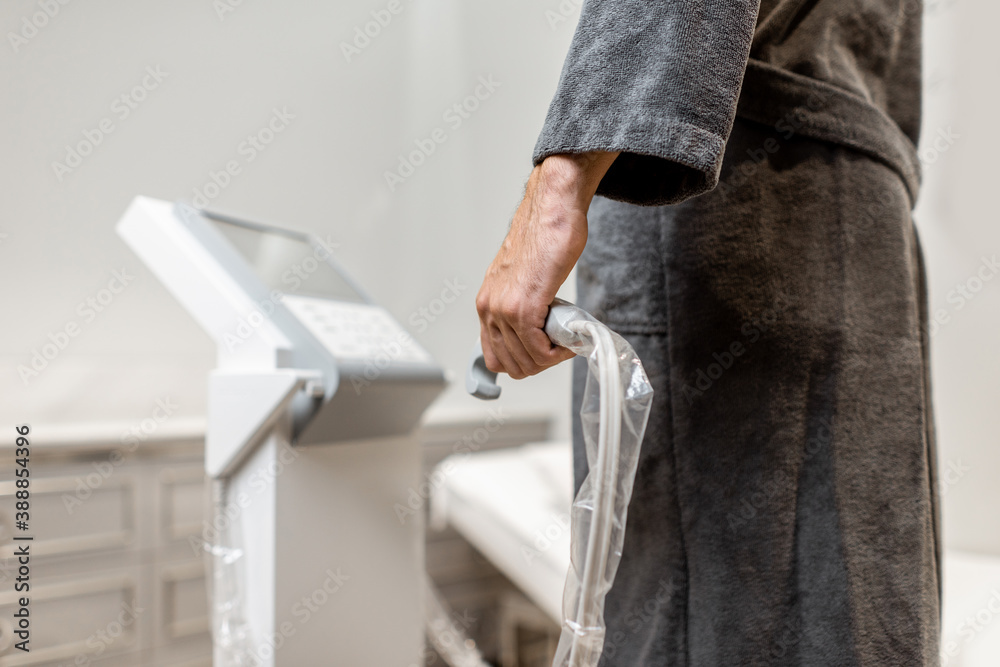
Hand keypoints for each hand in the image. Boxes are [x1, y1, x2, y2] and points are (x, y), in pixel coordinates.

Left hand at [476, 151, 618, 378]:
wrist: (552, 211)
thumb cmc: (545, 237)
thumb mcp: (521, 279)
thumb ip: (520, 304)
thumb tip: (534, 330)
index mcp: (487, 304)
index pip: (495, 357)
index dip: (523, 363)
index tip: (544, 353)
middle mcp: (489, 309)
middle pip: (511, 365)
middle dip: (540, 364)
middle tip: (560, 349)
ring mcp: (504, 310)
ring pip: (526, 361)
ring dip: (551, 359)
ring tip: (567, 341)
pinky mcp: (524, 307)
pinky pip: (539, 349)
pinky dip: (558, 354)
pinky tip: (570, 341)